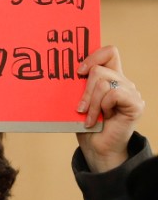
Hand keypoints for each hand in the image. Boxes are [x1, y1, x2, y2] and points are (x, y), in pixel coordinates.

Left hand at [75, 45, 144, 172]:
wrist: (96, 148)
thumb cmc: (85, 125)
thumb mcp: (78, 101)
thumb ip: (79, 86)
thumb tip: (64, 72)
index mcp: (110, 77)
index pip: (109, 52)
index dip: (93, 57)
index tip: (79, 72)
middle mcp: (122, 82)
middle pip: (100, 70)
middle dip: (85, 91)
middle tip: (80, 109)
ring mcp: (131, 92)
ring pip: (104, 83)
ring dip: (91, 104)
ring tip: (89, 118)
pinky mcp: (135, 104)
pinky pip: (114, 94)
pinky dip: (102, 107)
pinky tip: (100, 120)